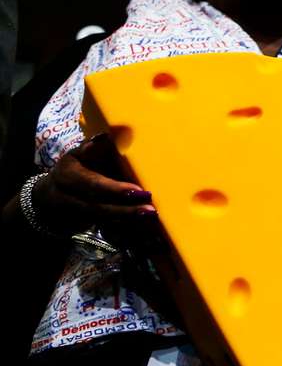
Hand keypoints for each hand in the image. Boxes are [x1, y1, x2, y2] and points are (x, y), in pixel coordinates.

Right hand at [37, 135, 153, 231]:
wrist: (47, 198)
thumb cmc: (72, 169)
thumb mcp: (75, 156)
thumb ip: (90, 147)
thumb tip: (104, 136)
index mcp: (66, 176)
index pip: (92, 184)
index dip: (115, 190)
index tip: (139, 191)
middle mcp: (67, 197)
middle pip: (97, 207)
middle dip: (125, 210)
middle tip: (151, 209)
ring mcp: (73, 215)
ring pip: (102, 220)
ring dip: (127, 220)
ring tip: (151, 216)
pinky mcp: (82, 226)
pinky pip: (105, 229)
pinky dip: (124, 228)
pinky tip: (145, 228)